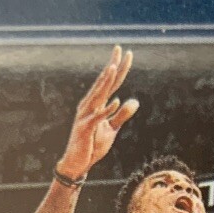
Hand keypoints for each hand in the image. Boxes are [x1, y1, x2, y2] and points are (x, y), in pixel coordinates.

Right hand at [56, 46, 138, 178]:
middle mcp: (89, 106)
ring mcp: (86, 116)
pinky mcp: (85, 129)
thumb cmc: (92, 145)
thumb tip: (134, 101)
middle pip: (104, 83)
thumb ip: (122, 115)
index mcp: (97, 104)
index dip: (119, 68)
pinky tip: (115, 101)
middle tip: (119, 49)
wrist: (78, 163)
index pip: (111, 83)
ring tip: (113, 68)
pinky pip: (97, 118)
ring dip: (106, 82)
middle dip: (112, 66)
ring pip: (98, 96)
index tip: (127, 53)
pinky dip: (106, 111)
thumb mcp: (111, 129)